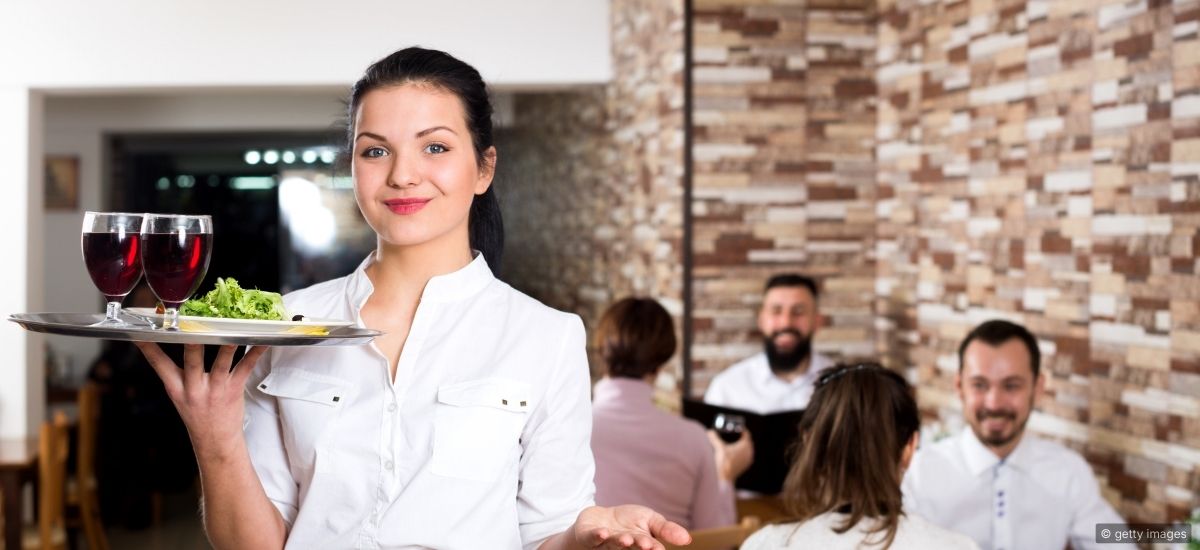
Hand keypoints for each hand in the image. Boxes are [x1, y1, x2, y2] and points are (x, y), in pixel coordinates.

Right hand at [135, 343, 267, 454]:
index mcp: (176, 388)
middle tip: (191, 329)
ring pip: (221, 364)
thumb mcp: (179, 395)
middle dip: (192, 346)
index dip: (148, 348)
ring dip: (227, 348)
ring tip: (233, 332)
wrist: (215, 441)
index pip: (159, 364)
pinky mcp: (234, 390)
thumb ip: (175, 373)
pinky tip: (262, 341)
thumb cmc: (198, 414)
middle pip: (192, 362)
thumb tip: (174, 343)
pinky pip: (246, 368)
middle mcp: (194, 388)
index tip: (141, 333)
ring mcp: (215, 389)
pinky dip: (255, 353)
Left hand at [570, 505, 690, 548]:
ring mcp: (606, 543)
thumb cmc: (627, 522)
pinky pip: (592, 537)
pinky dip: (598, 535)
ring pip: (613, 544)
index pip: (650, 547)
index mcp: (641, 544)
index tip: (658, 548)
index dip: (654, 548)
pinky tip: (603, 533)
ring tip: (627, 539)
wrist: (599, 518)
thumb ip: (666, 529)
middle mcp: (624, 546)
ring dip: (620, 543)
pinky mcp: (589, 535)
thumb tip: (687, 539)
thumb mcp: (650, 520)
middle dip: (639, 546)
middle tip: (646, 544)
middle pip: (633, 547)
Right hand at [708, 429, 753, 481]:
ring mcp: (748, 460)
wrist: (724, 477)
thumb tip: (709, 431)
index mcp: (746, 445)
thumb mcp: (718, 447)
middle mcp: (749, 452)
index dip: (742, 430)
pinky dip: (741, 454)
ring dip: (742, 446)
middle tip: (734, 435)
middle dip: (741, 438)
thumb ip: (714, 438)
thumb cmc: (723, 461)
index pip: (746, 434)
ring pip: (747, 450)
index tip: (736, 428)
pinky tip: (736, 454)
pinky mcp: (745, 466)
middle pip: (747, 442)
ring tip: (734, 444)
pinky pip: (745, 457)